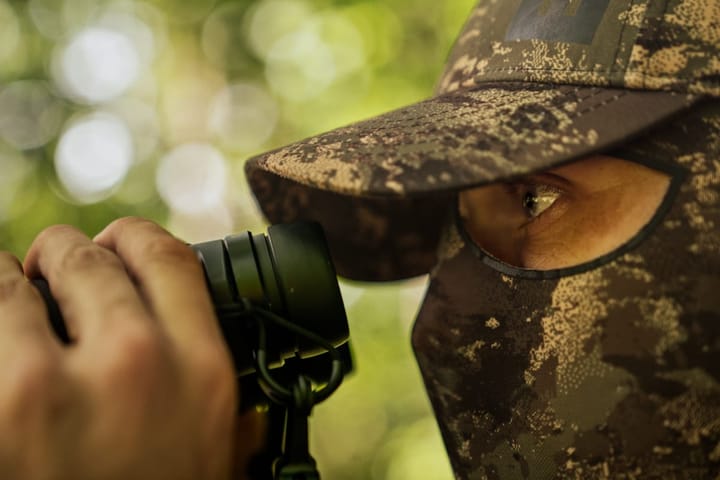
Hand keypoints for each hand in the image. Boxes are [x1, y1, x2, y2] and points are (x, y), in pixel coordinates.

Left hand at [0, 217, 237, 479]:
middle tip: (51, 269)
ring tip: (10, 291)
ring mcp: (53, 386)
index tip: (118, 244)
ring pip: (13, 286)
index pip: (168, 258)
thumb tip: (249, 419)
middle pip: (89, 257)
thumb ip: (232, 423)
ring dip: (8, 283)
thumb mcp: (214, 464)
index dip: (135, 238)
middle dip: (64, 254)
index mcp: (202, 372)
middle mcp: (137, 365)